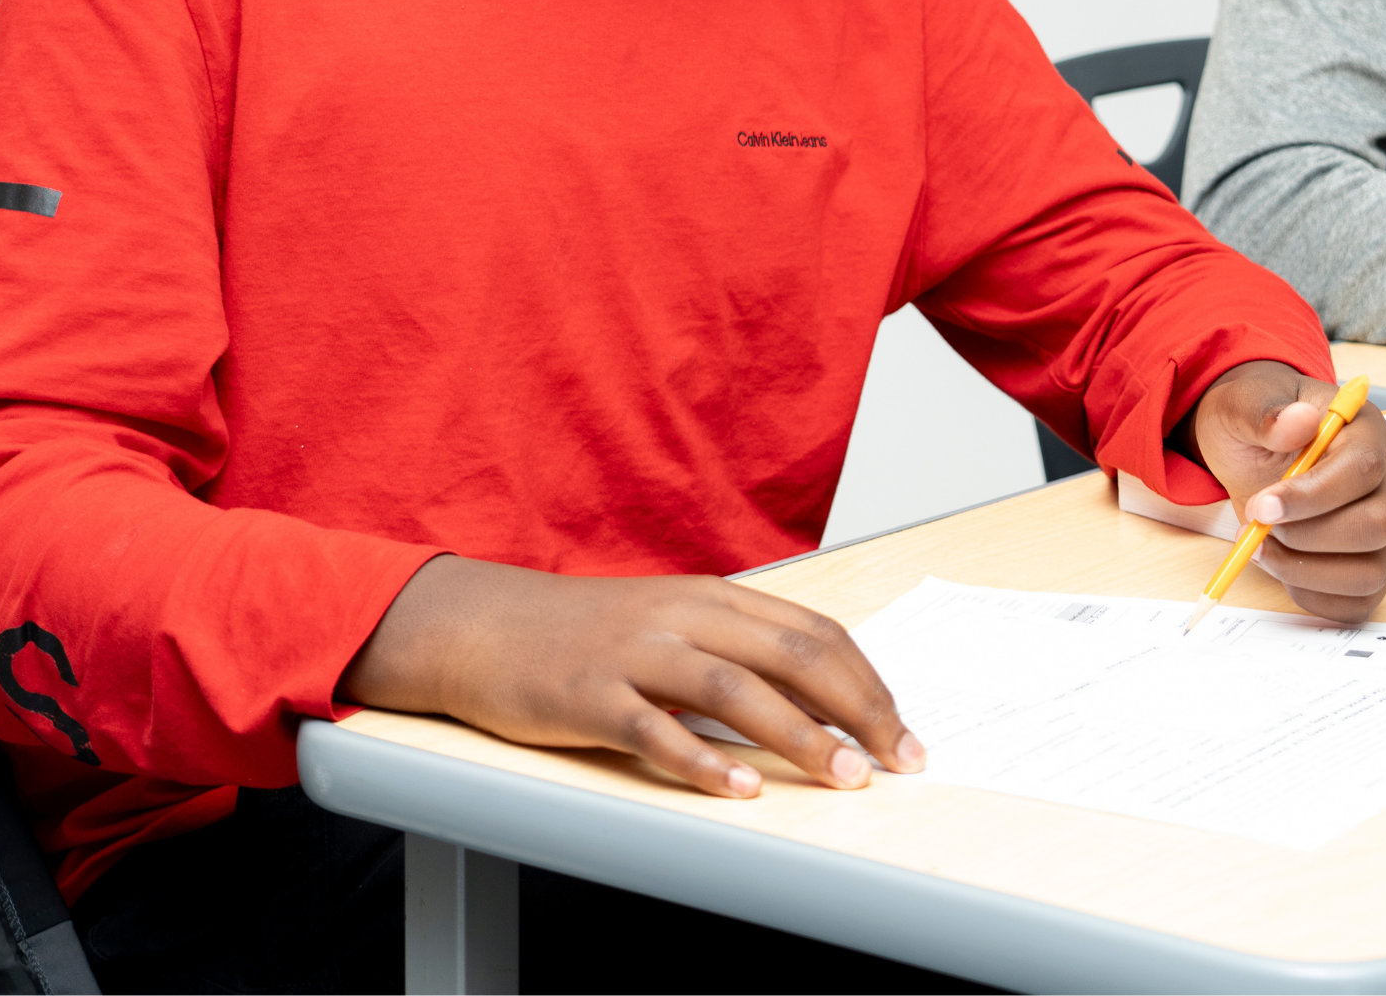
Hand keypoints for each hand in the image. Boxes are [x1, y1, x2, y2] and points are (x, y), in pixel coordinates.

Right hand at [339, 556, 925, 798]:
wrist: (482, 624)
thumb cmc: (581, 632)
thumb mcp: (666, 622)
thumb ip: (731, 648)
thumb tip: (816, 700)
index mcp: (708, 596)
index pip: (811, 630)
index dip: (865, 680)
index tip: (903, 729)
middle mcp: (679, 615)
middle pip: (789, 653)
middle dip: (856, 708)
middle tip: (898, 759)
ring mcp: (633, 652)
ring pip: (733, 687)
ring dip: (798, 734)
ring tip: (844, 777)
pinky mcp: (588, 693)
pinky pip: (652, 729)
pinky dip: (700, 760)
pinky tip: (738, 789)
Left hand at [1189, 360, 1385, 621]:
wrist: (1248, 445)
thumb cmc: (1251, 422)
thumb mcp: (1241, 406)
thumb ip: (1265, 414)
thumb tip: (1299, 418)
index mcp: (1362, 432)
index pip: (1362, 471)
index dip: (1312, 496)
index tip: (1262, 507)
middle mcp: (1384, 484)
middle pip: (1377, 527)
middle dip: (1306, 536)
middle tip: (1255, 524)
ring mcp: (1381, 530)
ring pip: (1369, 573)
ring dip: (1304, 571)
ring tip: (1259, 547)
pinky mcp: (1365, 564)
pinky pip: (1355, 602)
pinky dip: (1311, 596)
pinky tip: (1279, 565)